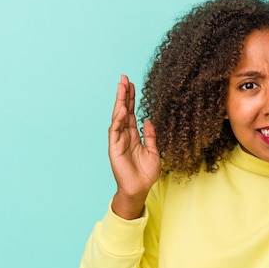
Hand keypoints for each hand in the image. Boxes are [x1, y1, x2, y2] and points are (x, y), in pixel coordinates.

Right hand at [108, 75, 160, 218]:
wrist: (139, 189)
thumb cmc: (146, 173)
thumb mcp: (154, 152)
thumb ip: (151, 136)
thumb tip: (148, 120)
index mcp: (134, 135)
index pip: (131, 113)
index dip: (131, 99)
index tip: (132, 84)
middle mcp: (125, 135)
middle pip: (123, 110)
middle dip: (123, 94)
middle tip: (124, 78)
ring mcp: (118, 141)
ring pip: (118, 117)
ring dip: (119, 102)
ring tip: (121, 86)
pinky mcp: (114, 148)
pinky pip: (115, 131)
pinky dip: (117, 119)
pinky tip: (120, 109)